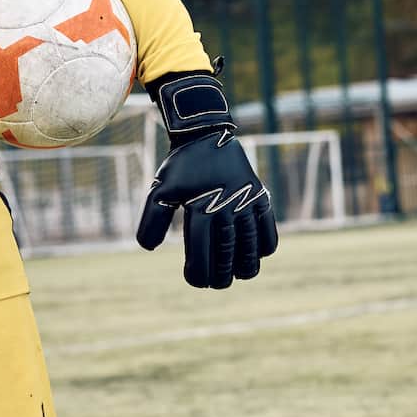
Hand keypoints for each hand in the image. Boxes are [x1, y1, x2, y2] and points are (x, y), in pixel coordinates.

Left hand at [136, 71, 278, 288]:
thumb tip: (148, 249)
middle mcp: (226, 207)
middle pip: (227, 257)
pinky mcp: (260, 198)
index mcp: (201, 208)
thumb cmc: (180, 167)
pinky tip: (254, 254)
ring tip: (237, 275)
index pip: (202, 255)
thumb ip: (153, 220)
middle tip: (216, 282)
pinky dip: (264, 247)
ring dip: (244, 268)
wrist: (205, 134)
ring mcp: (246, 203)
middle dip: (221, 277)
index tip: (196, 281)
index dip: (198, 274)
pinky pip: (269, 231)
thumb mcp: (160, 189)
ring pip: (251, 249)